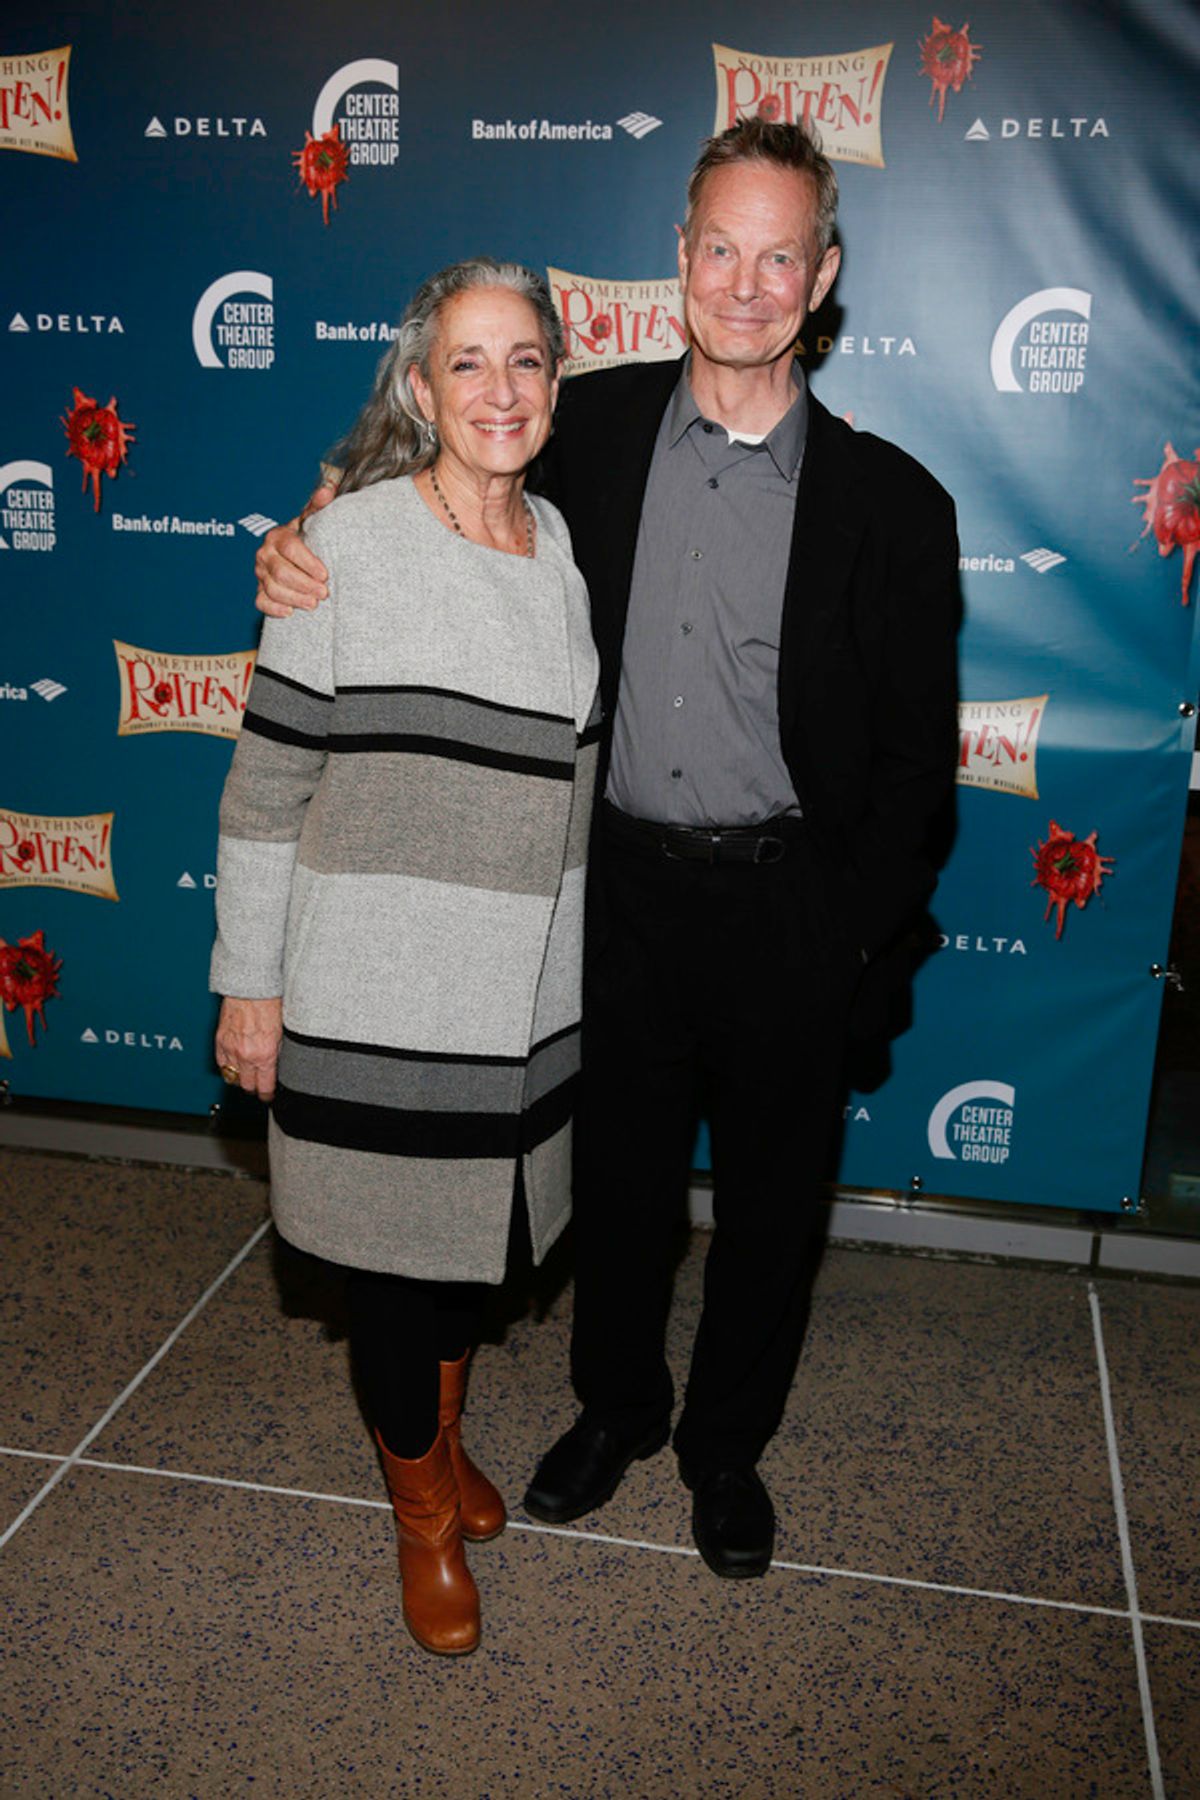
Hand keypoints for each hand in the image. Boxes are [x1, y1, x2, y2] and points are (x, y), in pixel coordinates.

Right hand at [214, 996, 282, 1101]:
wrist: (251, 989)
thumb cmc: (269, 1004)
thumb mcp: (282, 1033)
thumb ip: (278, 1053)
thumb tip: (278, 1066)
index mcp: (264, 1056)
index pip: (264, 1087)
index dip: (267, 1095)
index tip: (269, 1095)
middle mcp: (246, 1055)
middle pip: (246, 1086)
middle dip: (254, 1088)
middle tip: (259, 1086)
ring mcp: (231, 1049)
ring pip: (231, 1077)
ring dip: (240, 1079)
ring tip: (247, 1077)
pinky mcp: (220, 1041)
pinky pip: (221, 1064)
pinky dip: (227, 1067)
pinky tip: (234, 1065)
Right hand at [254, 484, 334, 616]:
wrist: (292, 553)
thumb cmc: (305, 536)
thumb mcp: (311, 520)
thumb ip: (319, 506)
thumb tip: (328, 489)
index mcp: (277, 536)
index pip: (290, 549)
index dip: (307, 563)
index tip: (325, 574)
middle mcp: (265, 554)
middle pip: (280, 572)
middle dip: (304, 584)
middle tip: (324, 593)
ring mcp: (260, 573)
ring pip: (272, 589)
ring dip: (294, 598)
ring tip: (314, 604)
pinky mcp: (260, 590)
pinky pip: (261, 602)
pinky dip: (274, 609)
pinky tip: (290, 612)